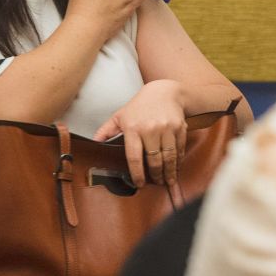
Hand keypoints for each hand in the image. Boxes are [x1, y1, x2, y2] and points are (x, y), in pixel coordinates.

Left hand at [93, 80, 187, 197]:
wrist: (164, 91)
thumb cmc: (140, 105)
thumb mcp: (120, 115)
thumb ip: (107, 130)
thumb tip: (95, 142)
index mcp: (133, 128)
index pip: (134, 157)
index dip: (137, 173)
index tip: (139, 183)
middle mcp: (150, 129)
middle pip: (154, 160)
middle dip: (156, 175)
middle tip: (156, 183)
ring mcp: (166, 128)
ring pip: (169, 157)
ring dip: (169, 172)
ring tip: (168, 180)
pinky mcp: (179, 127)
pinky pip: (179, 149)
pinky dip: (178, 160)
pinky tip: (176, 167)